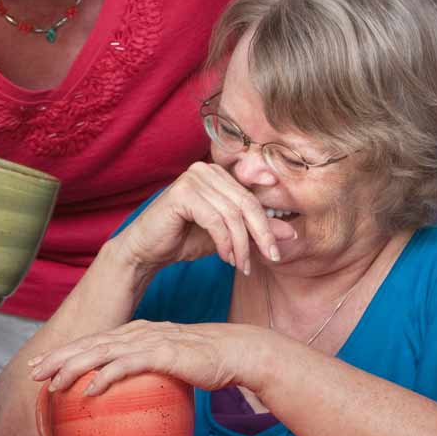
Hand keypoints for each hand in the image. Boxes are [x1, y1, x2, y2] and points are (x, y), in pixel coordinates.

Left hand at [28, 318, 263, 396]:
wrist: (236, 353)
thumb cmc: (204, 361)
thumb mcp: (166, 362)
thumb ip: (145, 369)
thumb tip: (128, 389)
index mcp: (136, 333)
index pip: (93, 341)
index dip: (65, 351)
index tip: (42, 364)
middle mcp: (137, 333)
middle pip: (89, 344)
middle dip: (59, 357)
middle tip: (33, 371)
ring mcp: (149, 342)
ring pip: (102, 353)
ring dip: (74, 367)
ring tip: (52, 381)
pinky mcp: (163, 355)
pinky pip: (127, 366)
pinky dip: (106, 376)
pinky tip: (89, 389)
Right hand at [114, 162, 295, 276]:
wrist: (146, 250)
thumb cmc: (182, 239)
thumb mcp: (227, 236)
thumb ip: (254, 230)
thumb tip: (291, 233)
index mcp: (217, 174)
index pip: (252, 196)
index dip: (268, 223)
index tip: (276, 250)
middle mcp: (206, 170)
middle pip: (247, 203)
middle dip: (261, 235)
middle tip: (269, 259)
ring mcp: (192, 179)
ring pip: (233, 214)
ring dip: (242, 244)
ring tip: (242, 265)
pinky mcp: (182, 194)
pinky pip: (216, 220)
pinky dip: (225, 242)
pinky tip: (225, 258)